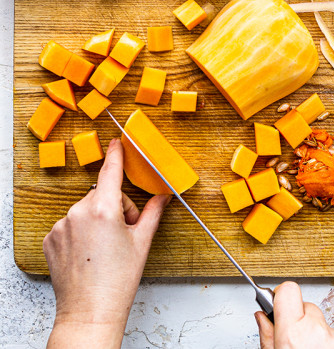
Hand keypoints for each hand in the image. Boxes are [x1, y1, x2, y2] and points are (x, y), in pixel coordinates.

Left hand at [44, 138, 171, 348]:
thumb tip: (163, 195)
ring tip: (106, 248)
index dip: (116, 155)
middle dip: (116, 208)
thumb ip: (153, 212)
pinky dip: (81, 232)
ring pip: (85, 211)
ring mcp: (61, 226)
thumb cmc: (118, 280)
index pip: (110, 172)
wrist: (90, 310)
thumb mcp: (142, 241)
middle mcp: (78, 213)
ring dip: (98, 221)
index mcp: (104, 210)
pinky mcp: (51, 238)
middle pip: (102, 196)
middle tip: (126, 234)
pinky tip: (89, 252)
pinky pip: (70, 224)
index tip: (116, 142)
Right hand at [255, 282, 333, 348]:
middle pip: (309, 309)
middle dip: (302, 322)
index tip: (279, 302)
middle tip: (297, 342)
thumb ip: (268, 336)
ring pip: (325, 325)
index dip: (282, 295)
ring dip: (319, 337)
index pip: (289, 290)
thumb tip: (262, 316)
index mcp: (294, 334)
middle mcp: (318, 332)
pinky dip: (333, 345)